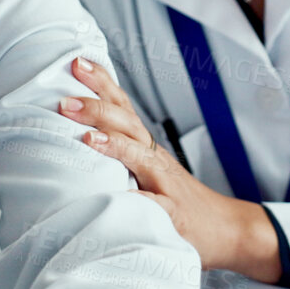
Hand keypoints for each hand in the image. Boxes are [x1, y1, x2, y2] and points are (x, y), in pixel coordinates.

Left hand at [58, 57, 280, 282]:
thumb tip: (75, 132)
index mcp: (145, 146)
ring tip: (87, 136)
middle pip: (127, 124)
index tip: (76, 62)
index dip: (101, 83)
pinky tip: (121, 197)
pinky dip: (140, 200)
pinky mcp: (173, 213)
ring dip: (114, 144)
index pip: (122, 105)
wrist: (224, 226)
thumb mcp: (146, 168)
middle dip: (96, 109)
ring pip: (140, 157)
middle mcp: (154, 158)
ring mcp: (165, 184)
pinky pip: (156, 206)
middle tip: (65, 101)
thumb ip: (119, 151)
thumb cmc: (178, 197)